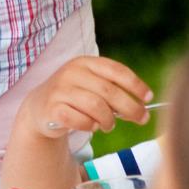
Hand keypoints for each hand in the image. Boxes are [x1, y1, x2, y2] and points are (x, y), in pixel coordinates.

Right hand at [18, 57, 154, 142]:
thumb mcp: (92, 85)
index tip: (148, 97)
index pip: (116, 70)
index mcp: (85, 63)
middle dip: (130, 107)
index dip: (135, 84)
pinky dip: (90, 126)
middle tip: (141, 119)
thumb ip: (113, 91)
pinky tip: (91, 126)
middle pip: (109, 91)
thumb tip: (142, 106)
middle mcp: (72, 72)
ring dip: (109, 120)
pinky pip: (80, 120)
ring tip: (109, 125)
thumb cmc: (75, 96)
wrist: (39, 107)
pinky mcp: (52, 108)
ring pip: (96, 107)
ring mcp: (60, 90)